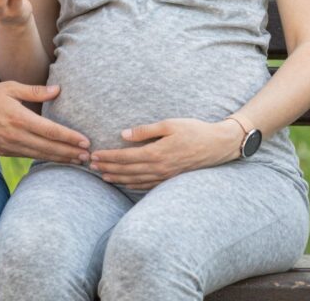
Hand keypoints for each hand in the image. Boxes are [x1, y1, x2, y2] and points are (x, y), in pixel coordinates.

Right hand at [0, 81, 89, 163]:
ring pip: (39, 155)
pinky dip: (44, 158)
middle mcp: (15, 135)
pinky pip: (28, 156)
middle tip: (88, 157)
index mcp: (18, 117)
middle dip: (70, 153)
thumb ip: (35, 91)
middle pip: (49, 148)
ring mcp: (8, 146)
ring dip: (60, 159)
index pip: (50, 131)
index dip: (70, 138)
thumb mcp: (10, 88)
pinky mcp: (3, 152)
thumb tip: (58, 90)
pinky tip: (55, 158)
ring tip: (77, 161)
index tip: (85, 142)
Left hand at [89, 118, 242, 189]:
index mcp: (157, 152)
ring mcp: (165, 176)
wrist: (218, 145)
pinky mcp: (170, 178)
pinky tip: (126, 183)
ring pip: (136, 180)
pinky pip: (148, 185)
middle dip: (108, 167)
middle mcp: (159, 167)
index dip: (109, 157)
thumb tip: (124, 135)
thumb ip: (145, 130)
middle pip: (127, 170)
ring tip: (103, 176)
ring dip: (118, 178)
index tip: (95, 155)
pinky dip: (134, 185)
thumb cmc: (194, 130)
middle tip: (92, 166)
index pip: (126, 156)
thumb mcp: (170, 124)